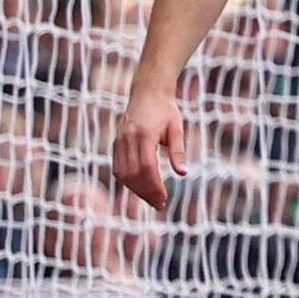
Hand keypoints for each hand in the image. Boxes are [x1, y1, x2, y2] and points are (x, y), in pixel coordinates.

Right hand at [112, 93, 187, 211]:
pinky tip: (140, 188)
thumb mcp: (177, 128)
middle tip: (160, 205)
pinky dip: (128, 181)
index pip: (147, 167)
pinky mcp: (115, 143)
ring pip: (122, 173)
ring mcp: (119, 141)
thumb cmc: (166, 110)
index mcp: (144, 134)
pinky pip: (118, 167)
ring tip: (152, 199)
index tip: (164, 199)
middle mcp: (127, 138)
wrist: (147, 92)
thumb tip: (183, 173)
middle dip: (146, 192)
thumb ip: (178, 151)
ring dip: (136, 189)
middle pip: (133, 173)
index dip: (154, 186)